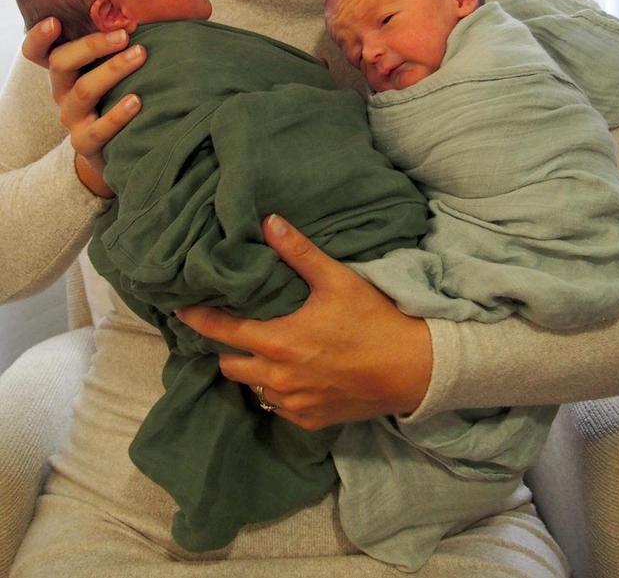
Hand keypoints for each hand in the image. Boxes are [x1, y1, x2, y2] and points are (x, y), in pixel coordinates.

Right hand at [22, 17, 146, 196]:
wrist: (117, 148)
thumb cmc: (119, 96)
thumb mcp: (110, 69)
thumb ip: (118, 42)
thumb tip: (151, 5)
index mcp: (65, 71)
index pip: (37, 52)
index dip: (39, 37)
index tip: (54, 21)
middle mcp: (62, 92)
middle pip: (62, 63)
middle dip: (93, 45)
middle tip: (124, 34)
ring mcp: (72, 118)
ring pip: (84, 90)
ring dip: (113, 69)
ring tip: (140, 55)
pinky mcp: (86, 143)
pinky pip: (99, 129)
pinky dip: (118, 114)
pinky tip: (137, 101)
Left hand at [177, 214, 432, 429]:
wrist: (413, 369)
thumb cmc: (373, 320)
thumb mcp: (336, 279)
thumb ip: (299, 252)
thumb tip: (268, 221)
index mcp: (278, 341)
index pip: (222, 332)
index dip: (198, 321)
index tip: (181, 311)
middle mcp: (278, 378)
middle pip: (230, 367)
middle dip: (226, 349)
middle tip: (231, 331)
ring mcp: (293, 404)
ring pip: (254, 390)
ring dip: (253, 372)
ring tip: (262, 353)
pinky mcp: (310, 421)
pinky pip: (278, 408)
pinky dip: (277, 393)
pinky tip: (292, 375)